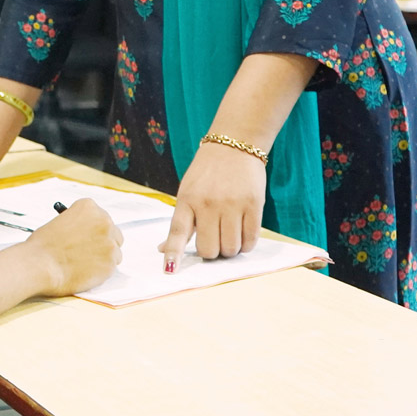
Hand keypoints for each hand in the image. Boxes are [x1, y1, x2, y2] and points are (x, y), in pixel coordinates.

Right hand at [26, 199, 121, 296]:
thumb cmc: (43, 245)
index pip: (100, 216)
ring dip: (104, 257)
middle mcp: (103, 222)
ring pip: (115, 251)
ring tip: (84, 263)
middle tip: (91, 251)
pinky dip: (101, 270)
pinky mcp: (110, 264)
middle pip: (113, 232)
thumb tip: (86, 234)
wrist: (40, 264)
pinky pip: (111, 267)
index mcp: (89, 207)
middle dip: (104, 241)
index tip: (89, 234)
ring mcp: (109, 243)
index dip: (93, 228)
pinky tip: (85, 271)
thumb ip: (78, 225)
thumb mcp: (60, 222)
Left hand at [158, 141, 266, 269]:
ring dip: (230, 249)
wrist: (234, 145)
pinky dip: (247, 244)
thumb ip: (180, 221)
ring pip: (230, 249)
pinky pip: (250, 241)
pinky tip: (243, 232)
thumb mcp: (187, 190)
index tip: (169, 270)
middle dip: (212, 251)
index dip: (174, 253)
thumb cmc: (207, 173)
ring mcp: (231, 204)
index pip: (178, 231)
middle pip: (209, 250)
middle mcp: (208, 203)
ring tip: (229, 233)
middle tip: (215, 238)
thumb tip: (163, 251)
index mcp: (187, 199)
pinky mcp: (253, 204)